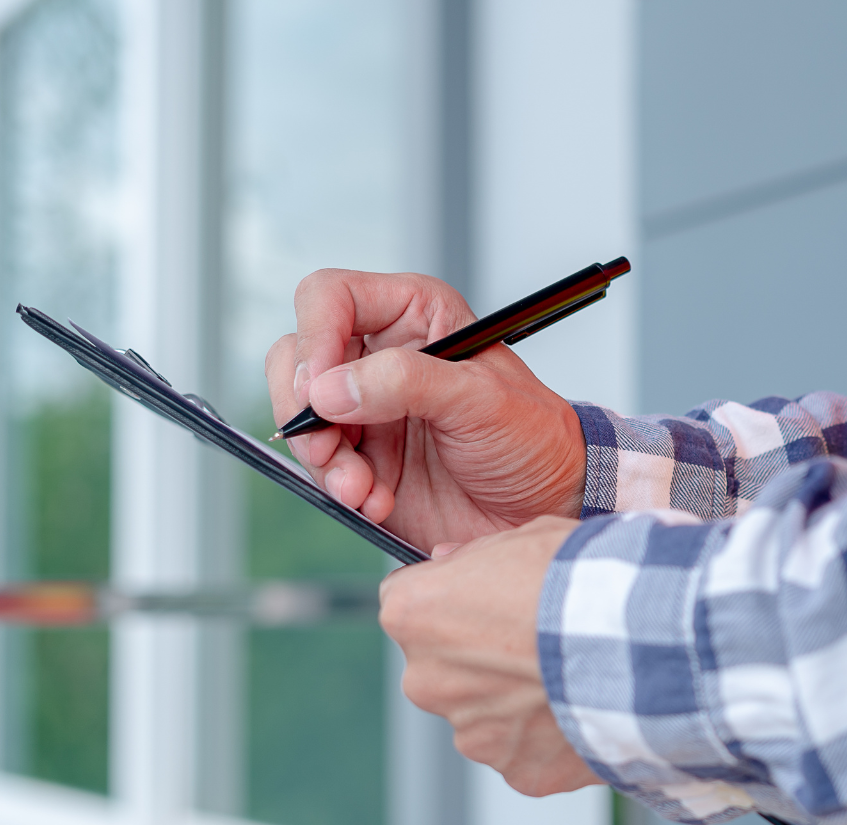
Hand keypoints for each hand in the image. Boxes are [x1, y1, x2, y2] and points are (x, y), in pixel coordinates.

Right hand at [265, 270, 586, 552]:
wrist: (547, 504)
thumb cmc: (533, 438)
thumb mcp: (481, 400)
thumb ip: (405, 383)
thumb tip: (329, 388)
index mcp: (414, 315)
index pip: (331, 298)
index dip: (315, 337)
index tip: (321, 391)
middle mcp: (382, 355)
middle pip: (298, 358)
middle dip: (305, 408)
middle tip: (329, 447)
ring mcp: (368, 408)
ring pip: (301, 417)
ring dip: (323, 459)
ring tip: (362, 488)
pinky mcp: (365, 457)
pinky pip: (321, 465)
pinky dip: (339, 487)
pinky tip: (377, 501)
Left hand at [380, 517, 600, 796]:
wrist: (643, 642)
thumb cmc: (584, 581)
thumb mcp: (526, 537)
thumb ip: (476, 556)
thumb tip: (449, 562)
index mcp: (414, 615)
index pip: (407, 604)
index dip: (450, 599)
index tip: (485, 599)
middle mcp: (426, 681)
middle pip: (442, 668)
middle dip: (478, 658)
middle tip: (536, 640)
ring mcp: (471, 734)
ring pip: (484, 715)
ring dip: (515, 700)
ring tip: (570, 675)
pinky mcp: (517, 771)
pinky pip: (526, 752)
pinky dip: (549, 737)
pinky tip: (583, 708)